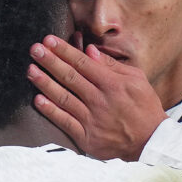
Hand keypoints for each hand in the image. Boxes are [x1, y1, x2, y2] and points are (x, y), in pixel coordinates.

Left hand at [27, 35, 167, 160]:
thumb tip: (90, 51)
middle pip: (69, 77)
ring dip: (45, 82)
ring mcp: (91, 119)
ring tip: (31, 70)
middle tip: (34, 49)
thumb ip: (112, 65)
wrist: (150, 141)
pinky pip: (64, 121)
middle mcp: (99, 100)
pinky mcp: (86, 137)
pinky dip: (50, 110)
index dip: (64, 51)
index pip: (82, 63)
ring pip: (63, 97)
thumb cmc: (144, 107)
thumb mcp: (136, 79)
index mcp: (112, 84)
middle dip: (50, 61)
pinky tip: (38, 99)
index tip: (49, 40)